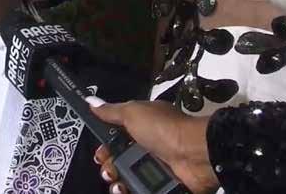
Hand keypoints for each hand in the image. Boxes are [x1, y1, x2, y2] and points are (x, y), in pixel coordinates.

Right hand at [88, 98, 218, 193]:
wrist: (194, 154)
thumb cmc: (164, 129)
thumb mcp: (133, 112)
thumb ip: (111, 111)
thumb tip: (91, 102)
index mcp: (140, 125)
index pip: (115, 137)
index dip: (105, 145)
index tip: (100, 152)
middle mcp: (147, 146)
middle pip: (119, 159)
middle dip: (108, 166)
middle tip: (108, 169)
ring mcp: (155, 166)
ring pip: (126, 177)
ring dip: (117, 182)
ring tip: (118, 183)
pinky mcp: (161, 183)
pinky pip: (139, 189)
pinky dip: (130, 191)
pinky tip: (125, 190)